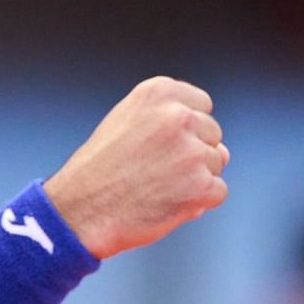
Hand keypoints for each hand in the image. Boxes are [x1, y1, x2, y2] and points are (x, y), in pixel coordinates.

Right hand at [42, 76, 229, 259]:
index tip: (158, 143)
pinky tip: (165, 202)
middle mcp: (178, 115)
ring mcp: (192, 151)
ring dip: (194, 178)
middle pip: (212, 133)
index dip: (183, 128)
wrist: (79, 211)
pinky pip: (217, 192)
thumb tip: (224, 151)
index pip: (201, 104)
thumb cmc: (98, 171)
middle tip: (151, 168)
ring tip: (154, 186)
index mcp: (157, 92)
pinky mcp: (202, 185)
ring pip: (215, 164)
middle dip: (191, 153)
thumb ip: (172, 125)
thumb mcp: (125, 125)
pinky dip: (197, 202)